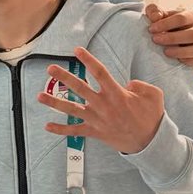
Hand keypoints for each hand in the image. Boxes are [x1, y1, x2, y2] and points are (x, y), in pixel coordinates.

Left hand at [38, 47, 163, 153]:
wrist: (149, 143)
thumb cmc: (151, 117)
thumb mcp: (153, 95)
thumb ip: (140, 84)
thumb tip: (128, 83)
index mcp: (116, 94)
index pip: (99, 72)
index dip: (88, 60)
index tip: (77, 50)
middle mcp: (103, 105)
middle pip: (79, 88)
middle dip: (64, 77)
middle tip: (50, 68)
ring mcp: (97, 120)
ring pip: (71, 109)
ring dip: (54, 102)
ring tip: (39, 96)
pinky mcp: (94, 132)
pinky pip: (74, 131)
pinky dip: (60, 129)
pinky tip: (47, 126)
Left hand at [145, 3, 192, 66]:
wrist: (166, 35)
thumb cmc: (163, 24)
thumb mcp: (156, 14)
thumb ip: (154, 11)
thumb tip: (156, 17)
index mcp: (190, 16)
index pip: (182, 18)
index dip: (166, 24)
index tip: (152, 29)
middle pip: (192, 34)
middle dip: (172, 38)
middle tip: (156, 40)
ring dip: (182, 52)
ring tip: (166, 52)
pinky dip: (191, 61)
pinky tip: (178, 60)